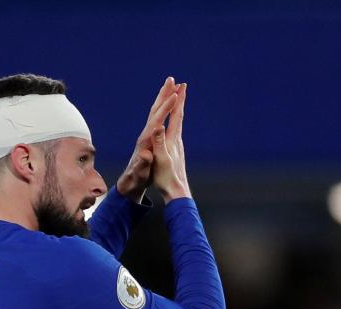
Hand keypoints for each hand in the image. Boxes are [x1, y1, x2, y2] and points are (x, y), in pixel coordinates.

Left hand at [116, 77, 180, 202]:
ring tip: (172, 84)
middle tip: (172, 80)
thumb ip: (143, 164)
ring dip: (164, 96)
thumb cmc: (137, 179)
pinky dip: (164, 106)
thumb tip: (146, 155)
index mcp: (146, 140)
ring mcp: (147, 133)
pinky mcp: (150, 136)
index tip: (175, 96)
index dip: (166, 108)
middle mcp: (146, 133)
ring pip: (156, 110)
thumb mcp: (141, 173)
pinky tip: (169, 102)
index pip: (157, 120)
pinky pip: (158, 116)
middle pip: (155, 110)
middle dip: (164, 94)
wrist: (130, 182)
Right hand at [151, 82, 190, 202]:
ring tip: (178, 99)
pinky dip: (175, 121)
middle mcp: (177, 140)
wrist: (176, 192)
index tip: (179, 85)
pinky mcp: (175, 151)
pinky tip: (174, 122)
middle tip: (181, 85)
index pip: (176, 116)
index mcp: (172, 140)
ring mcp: (177, 146)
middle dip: (179, 100)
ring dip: (178, 109)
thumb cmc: (167, 178)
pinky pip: (175, 131)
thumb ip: (159, 142)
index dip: (176, 100)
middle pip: (179, 116)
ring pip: (178, 123)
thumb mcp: (160, 160)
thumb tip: (159, 126)